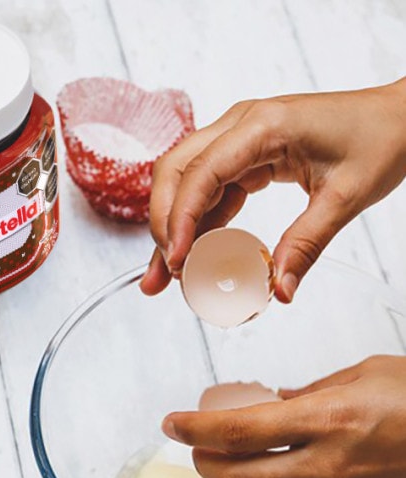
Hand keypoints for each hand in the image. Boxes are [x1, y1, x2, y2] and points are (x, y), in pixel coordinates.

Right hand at [141, 78, 405, 301]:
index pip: (201, 172)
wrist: (399, 119)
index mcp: (264, 126)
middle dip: (162, 223)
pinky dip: (199, 225)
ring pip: (187, 182)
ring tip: (166, 278)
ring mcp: (241, 139)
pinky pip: (211, 191)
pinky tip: (194, 258)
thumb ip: (306, 244)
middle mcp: (242, 126)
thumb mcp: (346, 198)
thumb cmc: (378, 141)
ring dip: (173, 228)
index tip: (177, 261)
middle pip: (177, 171)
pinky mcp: (247, 156)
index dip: (181, 218)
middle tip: (166, 274)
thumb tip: (277, 291)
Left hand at [161, 356, 405, 477]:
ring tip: (227, 460)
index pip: (238, 431)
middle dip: (204, 464)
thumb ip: (311, 392)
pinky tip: (282, 470)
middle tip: (193, 445)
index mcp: (326, 419)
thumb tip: (274, 401)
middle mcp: (327, 464)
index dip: (195, 429)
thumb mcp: (363, 374)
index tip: (171, 422)